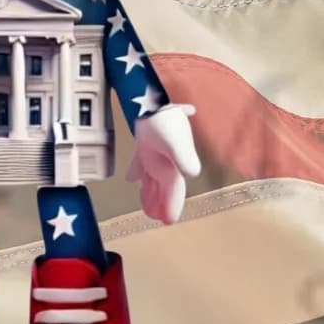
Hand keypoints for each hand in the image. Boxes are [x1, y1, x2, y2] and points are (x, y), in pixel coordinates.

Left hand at [126, 103, 200, 224]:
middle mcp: (166, 164)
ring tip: (147, 207)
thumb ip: (184, 157)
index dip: (173, 206)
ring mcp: (155, 156)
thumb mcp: (176, 141)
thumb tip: (193, 174)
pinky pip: (140, 165)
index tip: (169, 221)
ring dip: (150, 193)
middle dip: (161, 203)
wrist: (153, 102)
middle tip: (157, 219)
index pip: (174, 191)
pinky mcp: (145, 148)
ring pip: (153, 180)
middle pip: (163, 189)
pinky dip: (136, 173)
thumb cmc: (166, 121)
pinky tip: (131, 179)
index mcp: (174, 166)